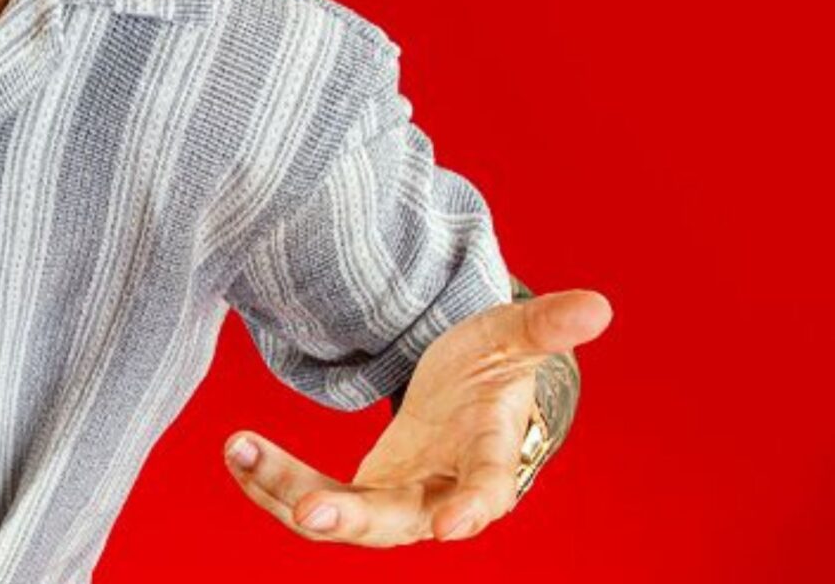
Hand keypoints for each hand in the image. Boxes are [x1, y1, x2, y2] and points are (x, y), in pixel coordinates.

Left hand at [222, 287, 611, 545]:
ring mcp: (397, 504)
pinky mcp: (361, 498)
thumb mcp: (512, 338)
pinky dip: (272, 484)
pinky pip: (311, 503)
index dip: (472, 510)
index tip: (450, 529)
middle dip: (353, 518)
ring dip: (288, 491)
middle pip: (396, 521)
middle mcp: (441, 496)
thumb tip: (598, 306)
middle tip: (311, 513)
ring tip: (240, 448)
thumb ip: (545, 327)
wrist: (462, 399)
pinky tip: (237, 457)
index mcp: (489, 461)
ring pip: (341, 516)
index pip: (486, 491)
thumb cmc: (492, 370)